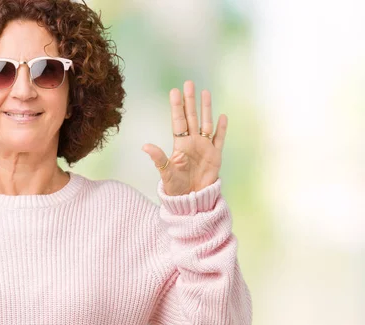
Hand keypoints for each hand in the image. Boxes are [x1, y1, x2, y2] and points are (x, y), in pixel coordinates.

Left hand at [142, 80, 226, 195]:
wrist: (191, 198)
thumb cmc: (175, 186)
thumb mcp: (165, 172)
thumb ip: (158, 158)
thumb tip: (145, 146)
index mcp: (180, 144)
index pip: (178, 121)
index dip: (177, 106)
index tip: (175, 91)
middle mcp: (192, 142)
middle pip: (191, 117)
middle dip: (190, 101)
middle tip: (189, 83)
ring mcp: (204, 147)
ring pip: (206, 124)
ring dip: (206, 109)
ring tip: (205, 92)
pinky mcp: (215, 156)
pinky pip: (219, 139)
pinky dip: (222, 129)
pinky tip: (222, 116)